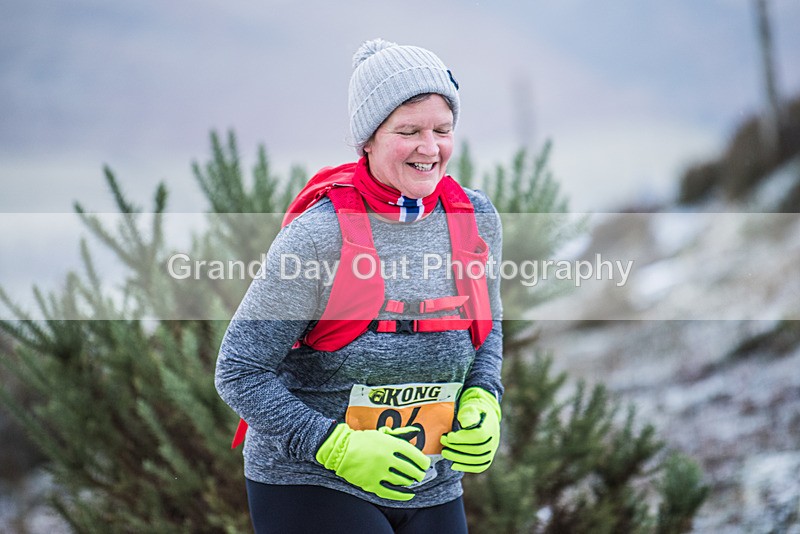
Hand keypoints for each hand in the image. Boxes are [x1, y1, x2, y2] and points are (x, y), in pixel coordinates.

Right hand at [316, 423, 430, 500]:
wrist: (341, 450)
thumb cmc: (364, 440)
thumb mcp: (382, 433)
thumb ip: (400, 434)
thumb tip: (416, 432)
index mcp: (390, 444)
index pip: (415, 455)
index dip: (423, 462)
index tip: (425, 464)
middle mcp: (386, 458)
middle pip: (411, 470)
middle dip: (419, 474)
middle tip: (420, 474)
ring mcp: (379, 472)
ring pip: (403, 481)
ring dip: (411, 482)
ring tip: (412, 480)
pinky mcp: (371, 484)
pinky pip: (391, 493)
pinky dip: (402, 495)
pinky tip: (409, 495)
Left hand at [440, 387, 500, 472]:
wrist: (483, 417)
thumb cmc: (474, 411)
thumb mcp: (470, 408)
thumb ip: (468, 415)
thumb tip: (466, 424)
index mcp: (491, 427)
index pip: (478, 436)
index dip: (462, 438)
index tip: (449, 436)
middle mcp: (494, 441)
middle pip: (477, 449)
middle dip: (458, 447)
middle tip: (443, 442)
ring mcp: (492, 451)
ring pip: (478, 460)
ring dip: (459, 458)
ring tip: (445, 452)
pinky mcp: (488, 458)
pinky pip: (479, 466)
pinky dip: (466, 467)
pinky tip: (454, 464)